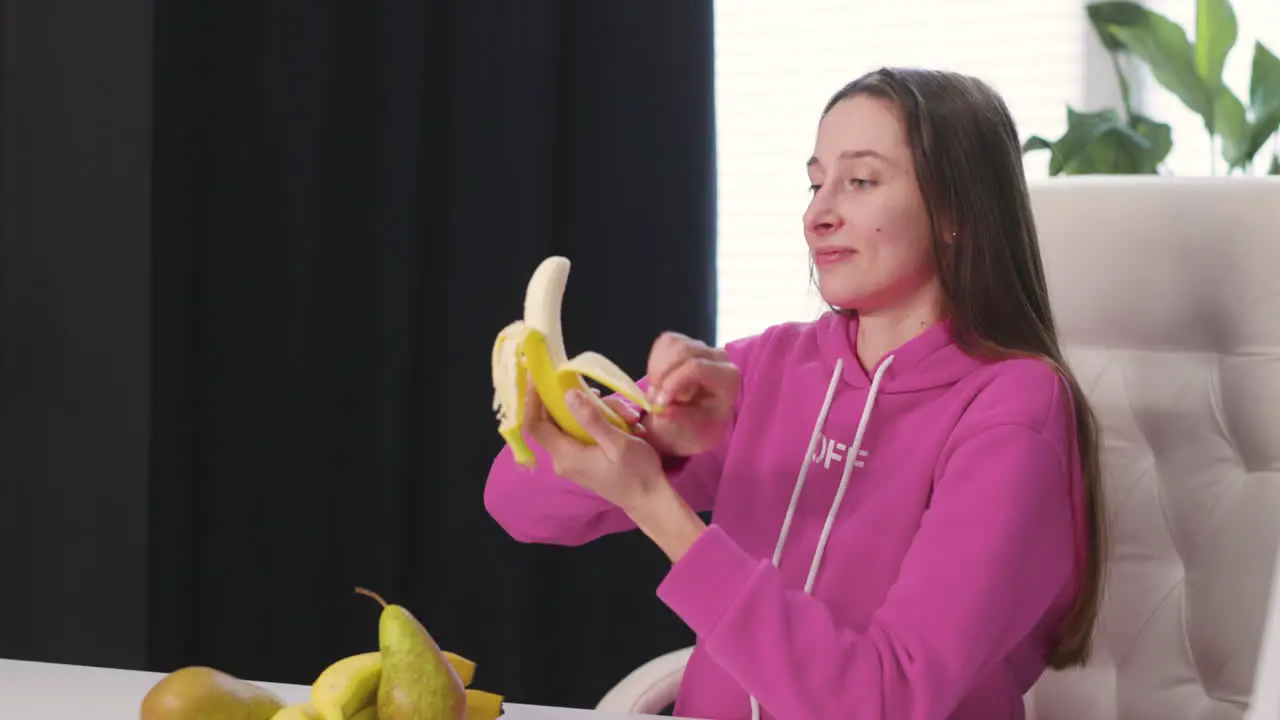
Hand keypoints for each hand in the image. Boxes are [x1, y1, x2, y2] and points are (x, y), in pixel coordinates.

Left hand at [523, 380, 666, 511]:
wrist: (650, 500)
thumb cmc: (637, 473)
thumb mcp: (618, 443)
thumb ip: (591, 419)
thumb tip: (568, 394)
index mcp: (566, 456)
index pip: (535, 425)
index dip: (532, 400)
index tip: (537, 377)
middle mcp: (563, 459)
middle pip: (555, 420)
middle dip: (575, 401)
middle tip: (598, 390)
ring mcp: (573, 460)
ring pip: (573, 424)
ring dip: (597, 412)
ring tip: (628, 416)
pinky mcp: (583, 459)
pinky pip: (582, 433)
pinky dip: (599, 422)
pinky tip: (624, 423)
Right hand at [643, 332, 740, 456]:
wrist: (694, 419)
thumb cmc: (697, 427)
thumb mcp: (690, 432)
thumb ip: (677, 420)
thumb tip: (662, 409)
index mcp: (728, 378)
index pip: (696, 367)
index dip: (672, 382)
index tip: (659, 403)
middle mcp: (719, 357)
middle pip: (682, 351)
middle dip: (661, 376)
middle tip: (654, 400)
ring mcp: (703, 346)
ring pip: (672, 343)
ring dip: (657, 370)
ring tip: (658, 393)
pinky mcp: (686, 341)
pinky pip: (664, 342)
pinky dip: (655, 362)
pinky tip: (659, 381)